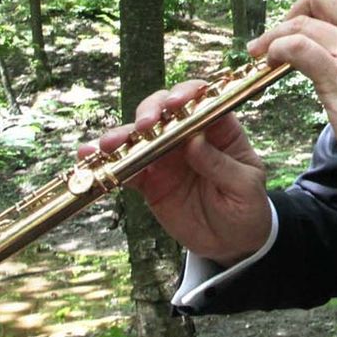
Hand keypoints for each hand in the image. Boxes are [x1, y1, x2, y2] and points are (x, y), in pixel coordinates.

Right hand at [82, 80, 270, 263]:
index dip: (186, 94)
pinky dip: (107, 163)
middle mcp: (188, 135)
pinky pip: (125, 168)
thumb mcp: (245, 186)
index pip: (202, 99)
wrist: (233, 242)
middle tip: (144, 127)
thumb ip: (220, 165)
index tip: (175, 103)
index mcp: (219, 128)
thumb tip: (195, 142)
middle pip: (164, 110)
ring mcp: (165, 156)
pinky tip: (88, 159)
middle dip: (150, 112)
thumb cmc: (247, 207)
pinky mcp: (149, 180)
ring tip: (107, 144)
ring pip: (139, 136)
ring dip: (121, 136)